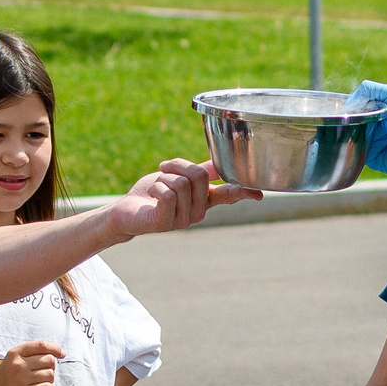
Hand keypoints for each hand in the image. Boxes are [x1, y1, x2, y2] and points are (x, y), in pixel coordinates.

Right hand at [0, 338, 61, 385]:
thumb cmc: (5, 381)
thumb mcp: (12, 361)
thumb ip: (31, 354)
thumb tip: (54, 348)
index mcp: (15, 353)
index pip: (42, 345)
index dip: (55, 348)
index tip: (62, 354)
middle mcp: (18, 364)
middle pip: (49, 360)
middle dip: (50, 367)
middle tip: (39, 375)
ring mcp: (21, 379)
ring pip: (50, 374)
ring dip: (47, 380)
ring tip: (35, 385)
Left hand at [107, 158, 259, 239]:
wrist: (127, 210)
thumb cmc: (153, 193)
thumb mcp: (179, 177)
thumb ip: (200, 172)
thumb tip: (221, 163)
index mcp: (205, 200)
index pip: (229, 195)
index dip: (244, 192)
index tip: (259, 194)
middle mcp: (199, 213)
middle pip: (200, 176)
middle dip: (178, 165)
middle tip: (164, 169)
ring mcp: (183, 221)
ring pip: (181, 183)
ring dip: (163, 177)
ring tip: (156, 185)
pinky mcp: (166, 223)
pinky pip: (167, 193)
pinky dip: (155, 185)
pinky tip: (151, 195)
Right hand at [357, 81, 386, 172]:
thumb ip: (366, 90)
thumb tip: (348, 103)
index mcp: (373, 122)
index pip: (354, 121)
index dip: (353, 115)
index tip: (358, 108)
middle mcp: (373, 137)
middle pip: (353, 132)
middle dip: (365, 122)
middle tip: (381, 117)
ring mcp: (376, 151)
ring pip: (359, 143)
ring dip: (372, 131)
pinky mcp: (380, 163)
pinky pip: (366, 156)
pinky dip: (376, 143)